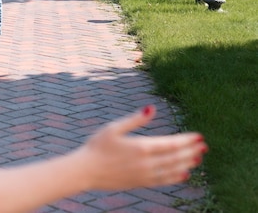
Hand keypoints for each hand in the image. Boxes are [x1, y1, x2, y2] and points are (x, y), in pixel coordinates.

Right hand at [76, 105, 206, 189]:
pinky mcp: (140, 182)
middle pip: (175, 156)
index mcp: (141, 146)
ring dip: (186, 163)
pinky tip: (184, 174)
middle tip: (204, 146)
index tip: (198, 136)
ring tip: (198, 158)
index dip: (186, 140)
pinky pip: (163, 180)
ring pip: (172, 169)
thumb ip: (135, 119)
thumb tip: (151, 108)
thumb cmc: (96, 146)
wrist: (86, 170)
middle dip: (191, 150)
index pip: (171, 143)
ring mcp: (144, 174)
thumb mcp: (113, 127)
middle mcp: (146, 162)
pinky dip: (176, 177)